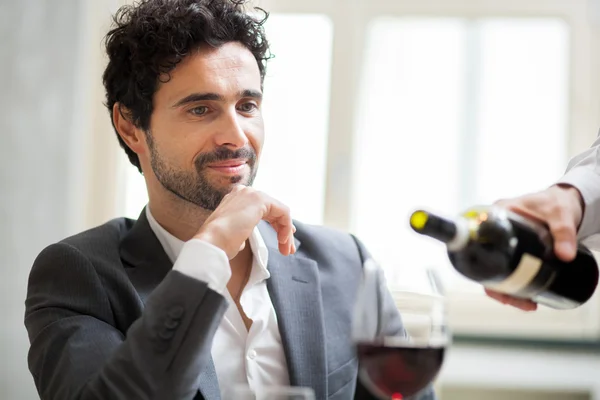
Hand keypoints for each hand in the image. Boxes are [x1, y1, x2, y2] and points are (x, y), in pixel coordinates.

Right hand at [194, 185, 295, 258]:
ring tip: (286, 250)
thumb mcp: (231, 236)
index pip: (262, 210)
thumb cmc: (218, 244)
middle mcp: (243, 192)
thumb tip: (242, 242)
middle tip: (287, 248)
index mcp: (235, 199)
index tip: (282, 241)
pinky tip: (282, 241)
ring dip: (285, 232)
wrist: (212, 243)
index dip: (275, 225)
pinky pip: (283, 212)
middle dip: (283, 229)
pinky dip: (285, 227)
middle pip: (272, 210)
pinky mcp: (260, 200)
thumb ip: (239, 233)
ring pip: (279, 212)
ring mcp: (251, 194)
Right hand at [485, 184, 584, 310]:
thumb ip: (564, 233)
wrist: (565, 202)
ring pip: (496, 270)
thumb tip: (566, 256)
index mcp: (497, 214)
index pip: (479, 238)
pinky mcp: (513, 250)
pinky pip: (507, 270)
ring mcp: (503, 241)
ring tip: (526, 304)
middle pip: (485, 261)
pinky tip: (526, 297)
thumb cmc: (557, 203)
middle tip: (515, 301)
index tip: (493, 280)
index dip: (479, 260)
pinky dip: (514, 286)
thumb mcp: (560, 215)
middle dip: (497, 286)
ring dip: (506, 290)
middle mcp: (495, 228)